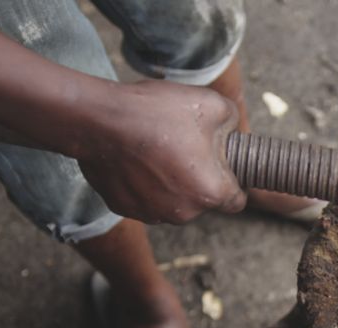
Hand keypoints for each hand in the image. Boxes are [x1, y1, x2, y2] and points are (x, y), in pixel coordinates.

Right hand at [75, 80, 246, 223]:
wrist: (99, 120)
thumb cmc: (158, 113)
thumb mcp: (213, 105)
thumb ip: (233, 123)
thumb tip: (233, 131)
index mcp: (211, 193)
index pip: (238, 200)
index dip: (235, 182)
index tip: (227, 167)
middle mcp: (184, 212)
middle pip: (203, 198)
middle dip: (200, 176)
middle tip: (185, 145)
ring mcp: (152, 213)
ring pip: (173, 200)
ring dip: (171, 181)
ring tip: (158, 148)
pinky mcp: (125, 208)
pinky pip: (144, 197)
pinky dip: (144, 183)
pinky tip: (136, 158)